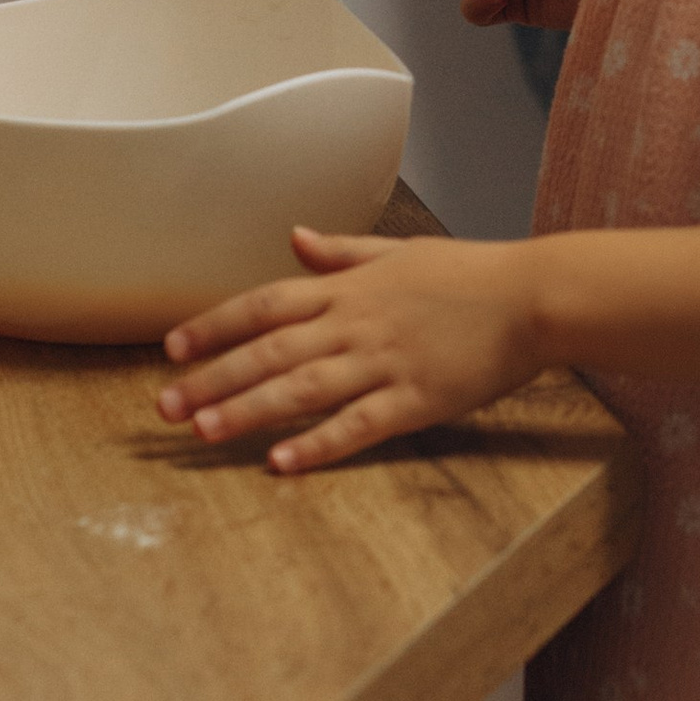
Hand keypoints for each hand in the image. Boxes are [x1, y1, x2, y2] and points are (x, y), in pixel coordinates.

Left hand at [156, 226, 547, 466]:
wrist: (534, 296)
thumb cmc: (471, 273)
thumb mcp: (400, 251)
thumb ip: (341, 252)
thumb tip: (293, 238)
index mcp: (351, 288)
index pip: (266, 303)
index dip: (216, 325)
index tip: (173, 348)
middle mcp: (357, 323)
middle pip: (271, 350)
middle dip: (213, 378)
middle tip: (165, 407)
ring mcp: (386, 362)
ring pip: (302, 389)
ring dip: (248, 411)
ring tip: (203, 432)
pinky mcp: (417, 399)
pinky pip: (358, 425)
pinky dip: (318, 444)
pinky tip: (282, 463)